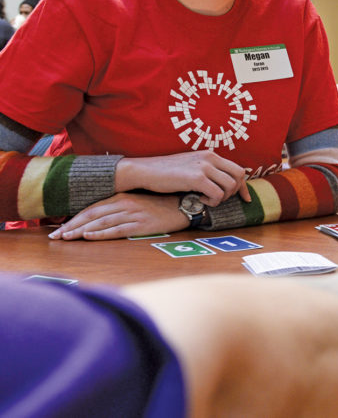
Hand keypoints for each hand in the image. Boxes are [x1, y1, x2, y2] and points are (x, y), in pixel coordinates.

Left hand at [48, 193, 187, 239]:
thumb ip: (120, 207)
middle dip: (71, 226)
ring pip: (101, 222)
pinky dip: (101, 233)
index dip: (74, 218)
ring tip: (65, 238)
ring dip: (81, 231)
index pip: (92, 208)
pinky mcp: (143, 224)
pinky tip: (89, 237)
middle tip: (55, 236)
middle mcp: (126, 204)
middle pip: (92, 215)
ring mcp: (134, 214)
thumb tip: (100, 218)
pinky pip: (117, 229)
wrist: (185, 205)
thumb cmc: (161, 205)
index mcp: (123, 197)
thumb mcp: (138, 202)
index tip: (59, 228)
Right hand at [115, 151, 250, 204]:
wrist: (146, 170)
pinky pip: (217, 194)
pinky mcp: (196, 177)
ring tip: (206, 198)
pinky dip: (212, 201)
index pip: (238, 169)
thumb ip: (208, 171)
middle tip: (218, 199)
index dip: (244, 187)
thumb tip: (224, 184)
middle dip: (233, 192)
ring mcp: (204, 167)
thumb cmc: (167, 172)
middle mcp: (210, 158)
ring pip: (229, 186)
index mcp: (210, 154)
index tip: (246, 199)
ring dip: (221, 198)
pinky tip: (199, 198)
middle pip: (238, 176)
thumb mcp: (192, 166)